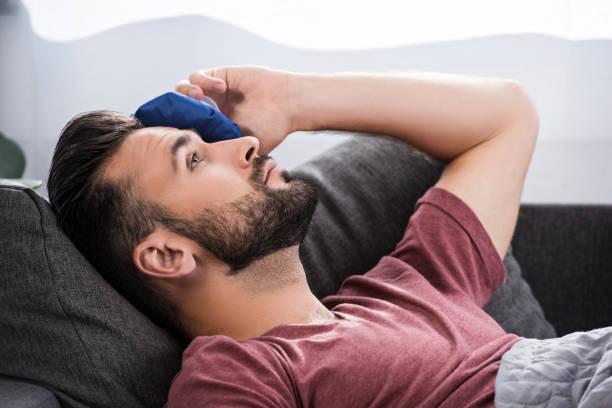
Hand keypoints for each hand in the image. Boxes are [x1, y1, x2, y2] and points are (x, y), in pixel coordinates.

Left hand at [175, 65, 294, 154]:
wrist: (288, 104)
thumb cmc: (272, 128)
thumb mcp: (247, 147)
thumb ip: (227, 152)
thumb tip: (204, 164)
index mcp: (213, 130)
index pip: (185, 129)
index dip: (179, 129)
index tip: (182, 131)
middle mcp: (210, 112)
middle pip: (179, 109)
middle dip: (179, 111)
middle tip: (189, 113)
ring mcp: (212, 94)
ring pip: (183, 90)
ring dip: (186, 93)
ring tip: (199, 97)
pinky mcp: (219, 76)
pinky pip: (198, 76)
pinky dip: (204, 81)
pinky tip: (221, 88)